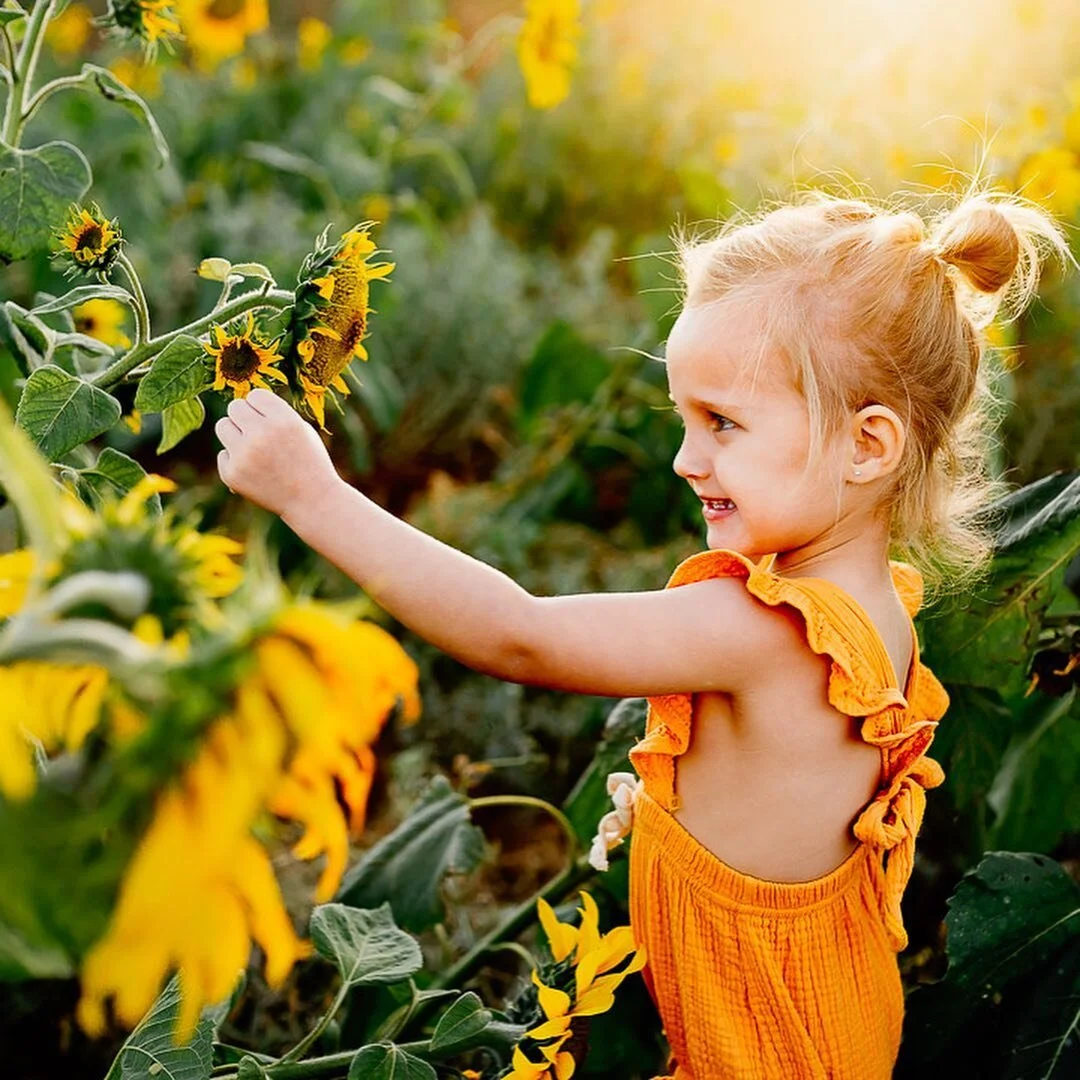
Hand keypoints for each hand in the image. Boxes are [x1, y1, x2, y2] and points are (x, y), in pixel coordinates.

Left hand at [215, 388, 339, 517]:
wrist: (312, 500)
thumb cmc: (308, 461)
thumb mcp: (301, 429)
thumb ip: (274, 414)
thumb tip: (242, 402)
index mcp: (284, 420)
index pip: (255, 395)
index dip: (261, 408)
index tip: (269, 420)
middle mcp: (262, 434)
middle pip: (235, 407)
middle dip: (245, 418)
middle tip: (258, 433)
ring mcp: (244, 455)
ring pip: (222, 426)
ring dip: (235, 434)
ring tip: (254, 449)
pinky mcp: (232, 473)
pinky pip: (223, 454)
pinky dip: (236, 461)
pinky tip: (256, 472)